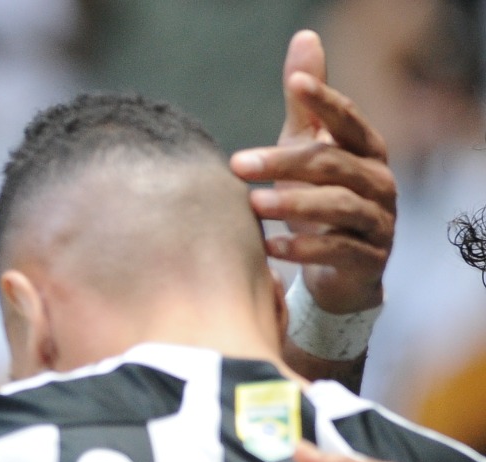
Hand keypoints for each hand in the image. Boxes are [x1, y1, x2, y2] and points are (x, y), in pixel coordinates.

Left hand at [232, 29, 395, 314]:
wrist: (339, 269)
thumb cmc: (319, 197)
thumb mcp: (309, 147)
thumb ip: (306, 104)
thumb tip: (304, 38)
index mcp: (366, 150)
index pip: (348, 119)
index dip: (326, 100)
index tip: (295, 84)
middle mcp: (378, 182)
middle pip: (332, 164)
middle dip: (284, 162)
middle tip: (237, 164)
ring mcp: (377, 221)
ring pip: (338, 206)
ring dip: (292, 204)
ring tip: (253, 204)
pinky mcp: (367, 259)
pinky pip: (337, 250)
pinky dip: (301, 249)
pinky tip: (267, 247)